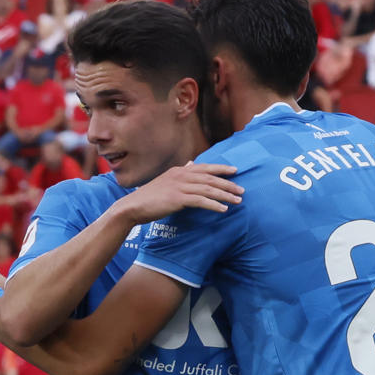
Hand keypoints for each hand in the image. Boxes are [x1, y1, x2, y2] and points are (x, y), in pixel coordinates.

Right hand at [119, 161, 242, 221]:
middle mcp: (181, 175)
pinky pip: (201, 201)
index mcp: (179, 170)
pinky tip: (223, 210)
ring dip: (225, 195)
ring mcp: (179, 186)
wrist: (132, 207)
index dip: (221, 168)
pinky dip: (214, 205)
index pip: (205, 167)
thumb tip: (191, 164)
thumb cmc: (148, 197)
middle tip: (242, 190)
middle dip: (228, 184)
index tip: (235, 171)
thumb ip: (180, 174)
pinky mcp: (178, 198)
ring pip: (209, 189)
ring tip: (237, 201)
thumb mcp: (165, 181)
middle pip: (210, 178)